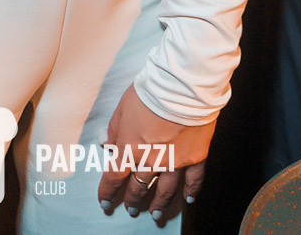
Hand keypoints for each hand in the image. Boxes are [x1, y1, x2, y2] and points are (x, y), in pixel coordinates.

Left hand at [97, 84, 213, 222]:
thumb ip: (113, 130)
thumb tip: (105, 144)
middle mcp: (151, 160)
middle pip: (139, 186)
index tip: (105, 202)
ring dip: (159, 204)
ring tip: (155, 214)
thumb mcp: (122, 107)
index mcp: (129, 148)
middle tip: (131, 210)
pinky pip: (193, 180)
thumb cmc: (150, 92)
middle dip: (133, 199)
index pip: (114, 176)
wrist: (181, 87)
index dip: (108, 191)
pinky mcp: (194, 157)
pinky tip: (188, 199)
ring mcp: (174, 161)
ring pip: (165, 190)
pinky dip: (191, 191)